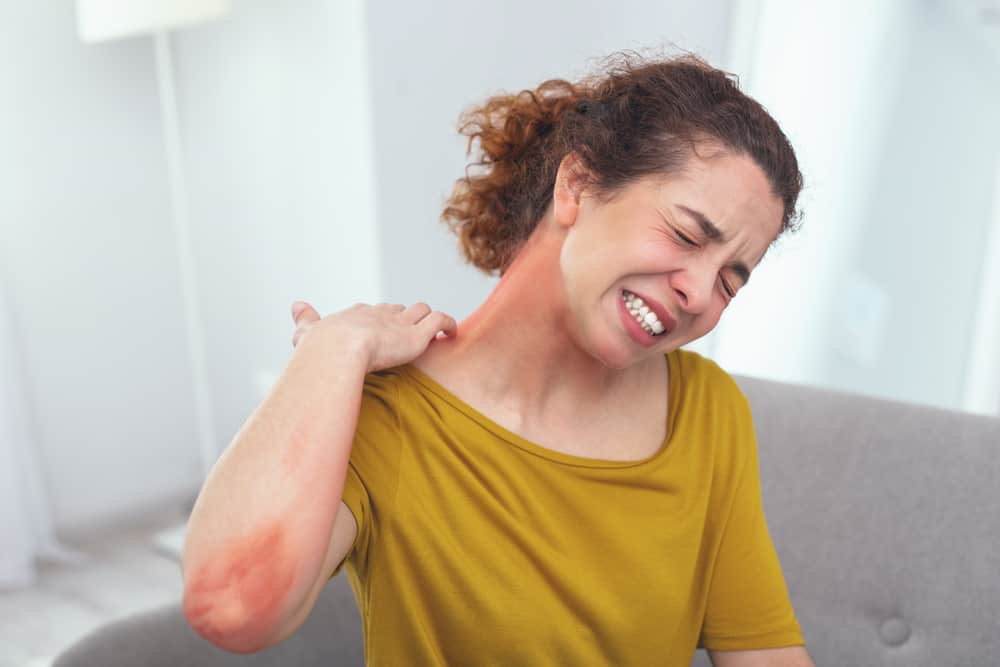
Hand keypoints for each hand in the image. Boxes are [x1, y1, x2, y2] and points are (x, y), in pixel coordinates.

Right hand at [290, 300, 457, 372]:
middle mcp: (379, 314)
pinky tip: (452, 332)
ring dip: (427, 318)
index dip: (378, 320)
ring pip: (420, 309)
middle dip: (403, 319)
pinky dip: (449, 324)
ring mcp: (399, 323)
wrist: (337, 352)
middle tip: (410, 333)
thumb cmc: (320, 348)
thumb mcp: (307, 333)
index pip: (371, 312)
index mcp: (356, 315)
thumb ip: (304, 321)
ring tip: (434, 332)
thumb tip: (295, 305)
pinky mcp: (417, 334)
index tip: (382, 330)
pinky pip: (440, 320)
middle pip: (397, 309)